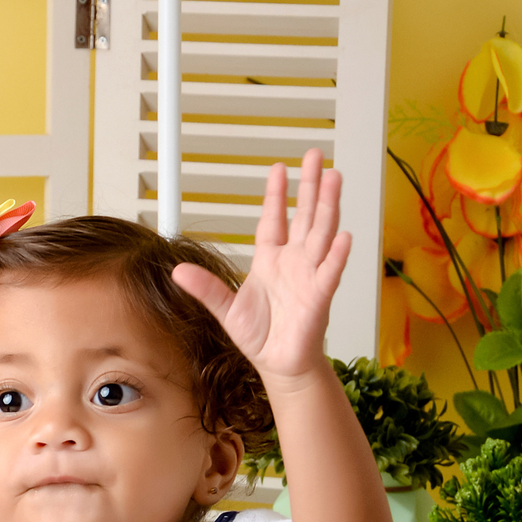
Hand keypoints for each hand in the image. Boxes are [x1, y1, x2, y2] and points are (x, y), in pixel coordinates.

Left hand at [171, 149, 350, 387]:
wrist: (278, 365)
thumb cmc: (259, 337)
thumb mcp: (226, 309)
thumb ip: (206, 288)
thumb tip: (177, 271)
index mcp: (270, 260)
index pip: (275, 219)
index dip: (277, 194)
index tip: (278, 168)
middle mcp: (293, 262)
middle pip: (305, 216)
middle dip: (310, 186)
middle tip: (314, 157)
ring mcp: (309, 276)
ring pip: (322, 234)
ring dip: (328, 206)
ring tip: (333, 179)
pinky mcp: (320, 297)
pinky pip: (330, 272)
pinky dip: (338, 255)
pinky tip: (344, 236)